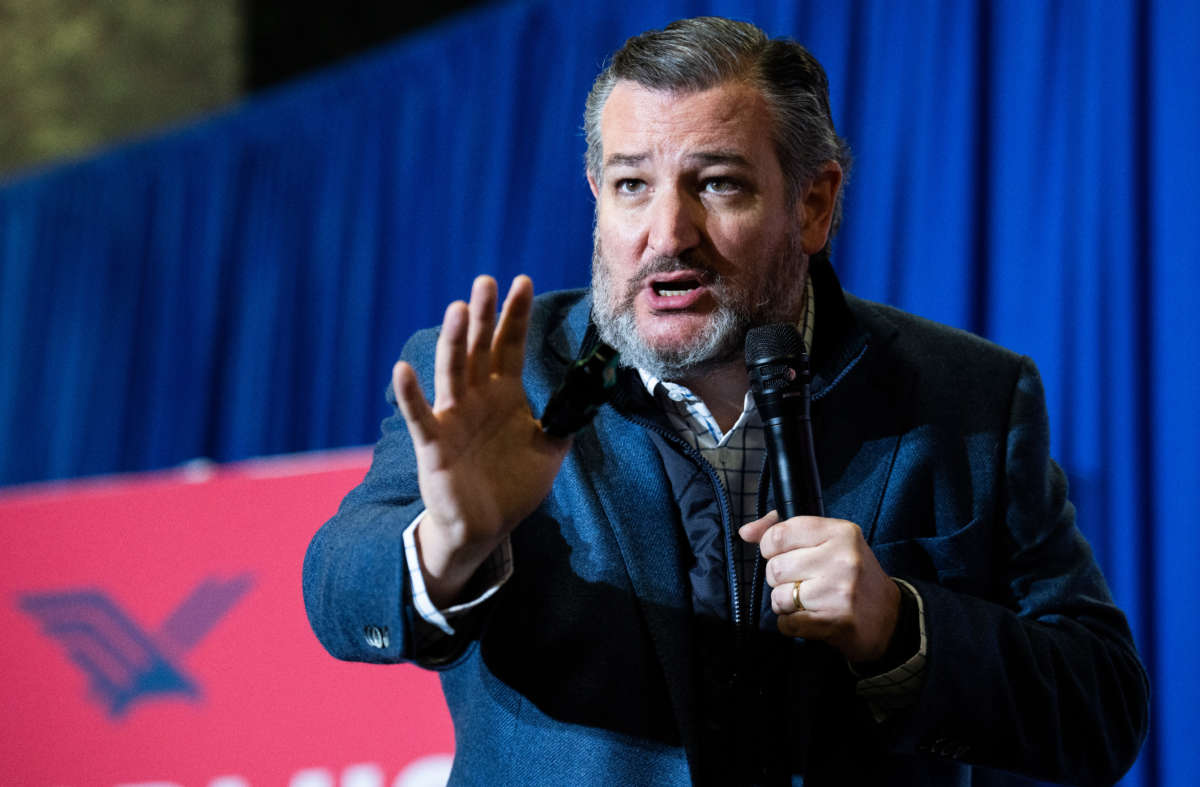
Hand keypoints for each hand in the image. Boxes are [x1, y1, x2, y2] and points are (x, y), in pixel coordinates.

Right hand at [393, 275, 569, 605]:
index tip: (523, 281)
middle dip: (485, 315)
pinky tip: (403, 370)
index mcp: (504, 394)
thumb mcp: (550, 451)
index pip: (509, 345)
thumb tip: (589, 396)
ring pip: (452, 372)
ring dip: (454, 341)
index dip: (515, 315)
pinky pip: (420, 416)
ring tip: (458, 310)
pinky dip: (409, 394)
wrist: (485, 528)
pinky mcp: (434, 444)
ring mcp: (453, 418)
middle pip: (479, 348)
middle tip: (487, 280)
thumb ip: (566, 421)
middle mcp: (476, 398)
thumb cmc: (513, 486)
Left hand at [739, 513, 899, 662]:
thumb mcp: (829, 541)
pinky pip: (786, 623)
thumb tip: (745, 532)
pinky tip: (810, 618)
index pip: (778, 534)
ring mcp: (839, 591)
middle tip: (802, 583)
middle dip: (781, 580)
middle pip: (775, 568)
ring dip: (786, 604)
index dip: (771, 548)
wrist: (890, 618)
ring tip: (808, 602)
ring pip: (779, 597)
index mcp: (840, 532)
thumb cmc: (852, 576)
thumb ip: (784, 530)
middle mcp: (841, 559)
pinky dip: (791, 624)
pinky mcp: (834, 622)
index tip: (785, 555)